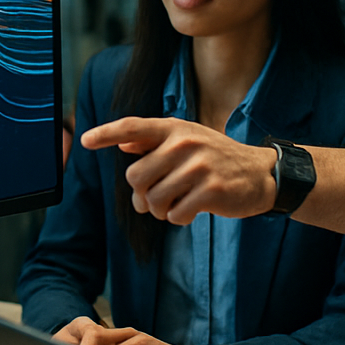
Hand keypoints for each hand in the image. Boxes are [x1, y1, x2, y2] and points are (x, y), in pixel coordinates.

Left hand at [79, 117, 275, 223]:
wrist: (259, 175)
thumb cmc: (216, 158)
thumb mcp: (187, 141)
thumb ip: (154, 142)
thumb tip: (122, 142)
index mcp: (175, 128)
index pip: (133, 126)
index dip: (106, 133)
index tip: (84, 140)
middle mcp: (185, 143)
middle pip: (136, 177)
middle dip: (142, 195)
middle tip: (158, 198)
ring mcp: (199, 166)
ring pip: (154, 200)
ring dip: (160, 210)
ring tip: (176, 204)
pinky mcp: (212, 190)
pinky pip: (175, 215)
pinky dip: (179, 219)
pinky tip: (193, 209)